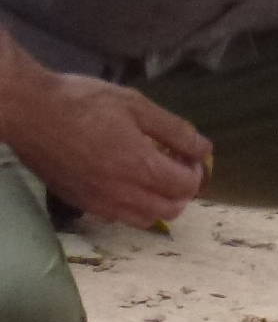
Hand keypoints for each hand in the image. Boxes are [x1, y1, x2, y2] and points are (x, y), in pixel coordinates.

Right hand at [5, 70, 212, 226]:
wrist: (30, 112)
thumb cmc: (83, 103)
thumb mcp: (136, 105)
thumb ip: (175, 130)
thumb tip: (204, 148)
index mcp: (139, 167)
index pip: (185, 187)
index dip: (196, 173)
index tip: (190, 156)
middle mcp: (121, 192)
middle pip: (170, 209)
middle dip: (182, 191)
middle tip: (176, 167)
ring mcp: (98, 202)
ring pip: (145, 219)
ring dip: (160, 203)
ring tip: (154, 177)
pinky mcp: (80, 203)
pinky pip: (118, 218)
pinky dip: (134, 207)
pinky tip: (128, 183)